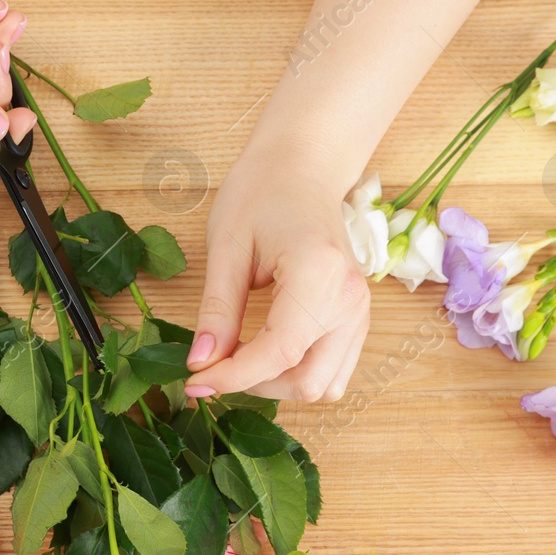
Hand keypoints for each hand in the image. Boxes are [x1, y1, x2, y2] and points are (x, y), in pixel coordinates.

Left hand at [183, 144, 369, 401]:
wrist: (303, 169)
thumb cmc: (262, 194)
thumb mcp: (226, 247)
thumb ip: (216, 310)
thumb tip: (200, 363)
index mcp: (319, 274)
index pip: (279, 352)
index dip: (234, 377)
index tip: (195, 381)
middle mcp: (350, 300)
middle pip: (308, 382)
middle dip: (255, 385)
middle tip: (214, 365)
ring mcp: (360, 311)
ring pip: (325, 385)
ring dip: (278, 384)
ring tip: (240, 357)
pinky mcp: (358, 318)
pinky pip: (334, 370)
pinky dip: (297, 373)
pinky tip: (264, 351)